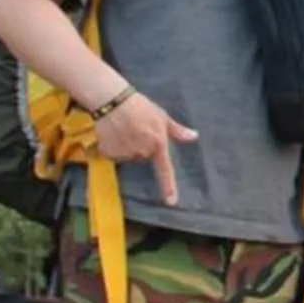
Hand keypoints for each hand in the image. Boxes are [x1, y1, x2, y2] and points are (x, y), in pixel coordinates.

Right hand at [94, 91, 197, 205]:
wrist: (113, 100)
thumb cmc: (140, 106)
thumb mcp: (162, 116)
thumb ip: (177, 131)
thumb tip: (194, 137)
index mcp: (157, 143)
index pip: (165, 169)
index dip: (168, 187)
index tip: (171, 203)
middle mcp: (141, 151)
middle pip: (142, 157)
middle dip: (141, 145)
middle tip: (136, 128)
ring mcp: (124, 153)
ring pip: (128, 156)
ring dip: (126, 146)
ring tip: (123, 128)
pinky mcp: (109, 152)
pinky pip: (113, 155)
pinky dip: (112, 146)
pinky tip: (112, 132)